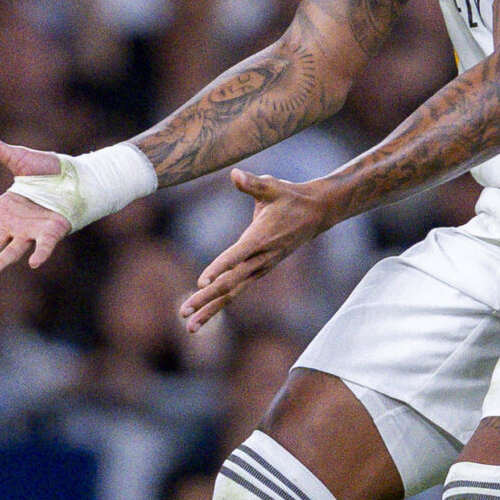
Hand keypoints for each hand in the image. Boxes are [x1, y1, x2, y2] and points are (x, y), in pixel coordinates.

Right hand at [0, 128, 72, 279]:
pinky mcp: (52, 231)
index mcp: (3, 210)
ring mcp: (33, 231)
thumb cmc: (47, 169)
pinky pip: (44, 245)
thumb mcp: (17, 157)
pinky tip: (33, 263)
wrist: (76, 175)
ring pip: (12, 251)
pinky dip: (40, 253)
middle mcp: (15, 225)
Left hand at [180, 169, 334, 330]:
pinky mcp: (258, 271)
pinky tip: (204, 314)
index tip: (201, 282)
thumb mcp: (273, 186)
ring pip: (232, 293)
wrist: (316, 214)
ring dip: (210, 309)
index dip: (219, 267)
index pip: (236, 255)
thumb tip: (235, 174)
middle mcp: (260, 259)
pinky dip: (220, 303)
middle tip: (183, 313)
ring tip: (189, 326)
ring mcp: (260, 268)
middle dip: (206, 299)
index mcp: (260, 238)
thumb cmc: (290, 197)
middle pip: (230, 283)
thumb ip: (253, 183)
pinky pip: (237, 290)